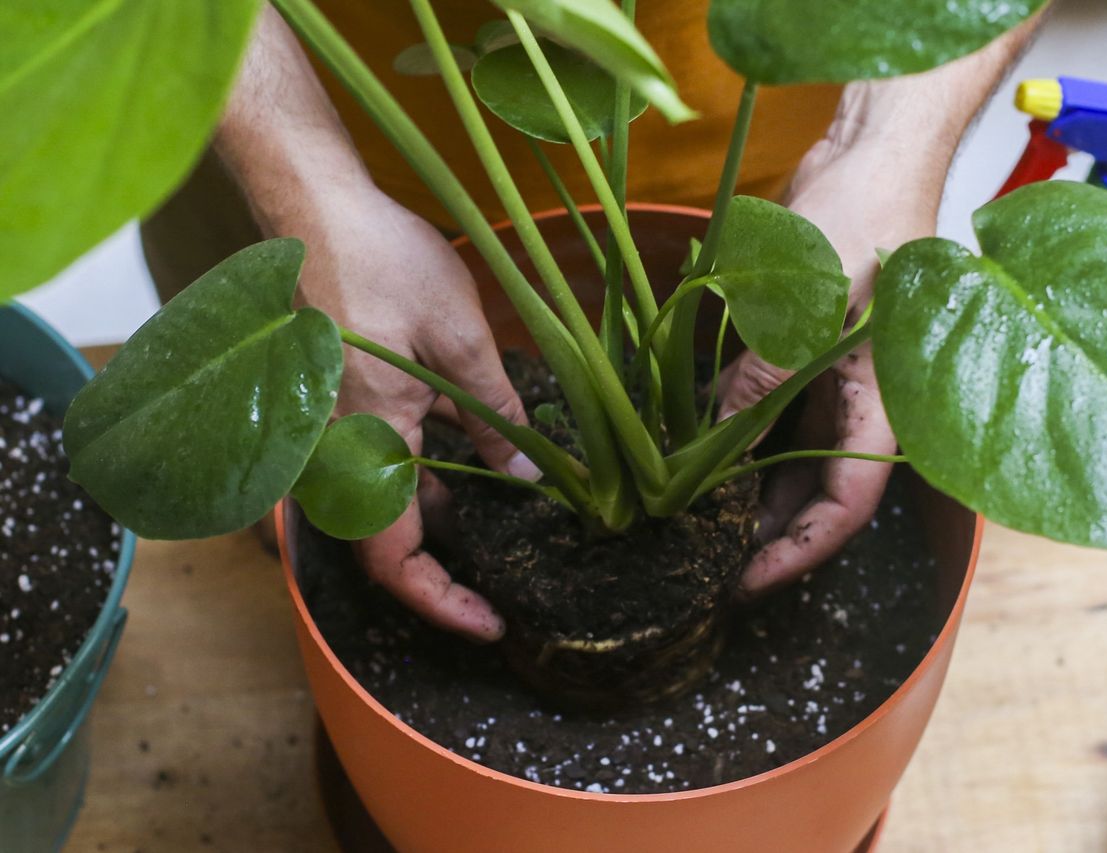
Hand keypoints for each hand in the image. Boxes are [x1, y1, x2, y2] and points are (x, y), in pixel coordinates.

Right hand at [291, 181, 532, 640]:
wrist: (315, 205)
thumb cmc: (382, 261)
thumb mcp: (463, 338)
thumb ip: (498, 414)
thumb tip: (530, 477)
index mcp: (364, 443)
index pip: (394, 561)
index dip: (443, 605)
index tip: (492, 625)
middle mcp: (336, 451)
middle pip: (389, 543)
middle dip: (451, 568)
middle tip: (516, 576)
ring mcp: (330, 431)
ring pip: (387, 504)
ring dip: (443, 517)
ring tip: (515, 517)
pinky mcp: (337, 406)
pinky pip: (379, 464)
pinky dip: (425, 474)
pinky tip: (480, 457)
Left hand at [717, 84, 951, 598]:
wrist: (871, 155)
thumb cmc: (861, 222)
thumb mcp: (804, 308)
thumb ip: (757, 381)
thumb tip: (705, 450)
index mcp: (883, 408)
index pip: (844, 507)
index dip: (795, 553)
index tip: (743, 584)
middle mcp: (859, 406)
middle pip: (813, 494)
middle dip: (760, 534)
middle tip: (698, 564)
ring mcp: (830, 382)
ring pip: (785, 459)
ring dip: (741, 493)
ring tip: (685, 524)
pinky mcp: (800, 355)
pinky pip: (767, 414)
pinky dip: (732, 440)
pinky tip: (688, 458)